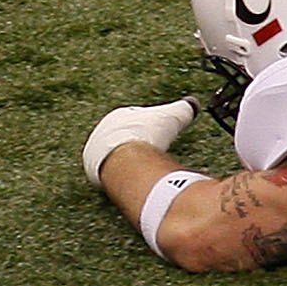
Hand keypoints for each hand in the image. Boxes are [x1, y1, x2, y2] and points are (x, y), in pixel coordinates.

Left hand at [82, 96, 198, 186]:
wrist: (124, 158)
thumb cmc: (146, 134)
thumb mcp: (172, 116)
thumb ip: (184, 109)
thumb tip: (193, 104)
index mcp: (118, 116)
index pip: (134, 121)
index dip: (148, 129)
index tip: (157, 136)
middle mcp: (102, 132)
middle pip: (122, 140)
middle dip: (137, 147)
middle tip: (151, 155)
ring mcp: (95, 152)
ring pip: (115, 158)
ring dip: (128, 164)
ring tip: (144, 171)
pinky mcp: (93, 172)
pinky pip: (111, 174)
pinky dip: (123, 176)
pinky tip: (134, 181)